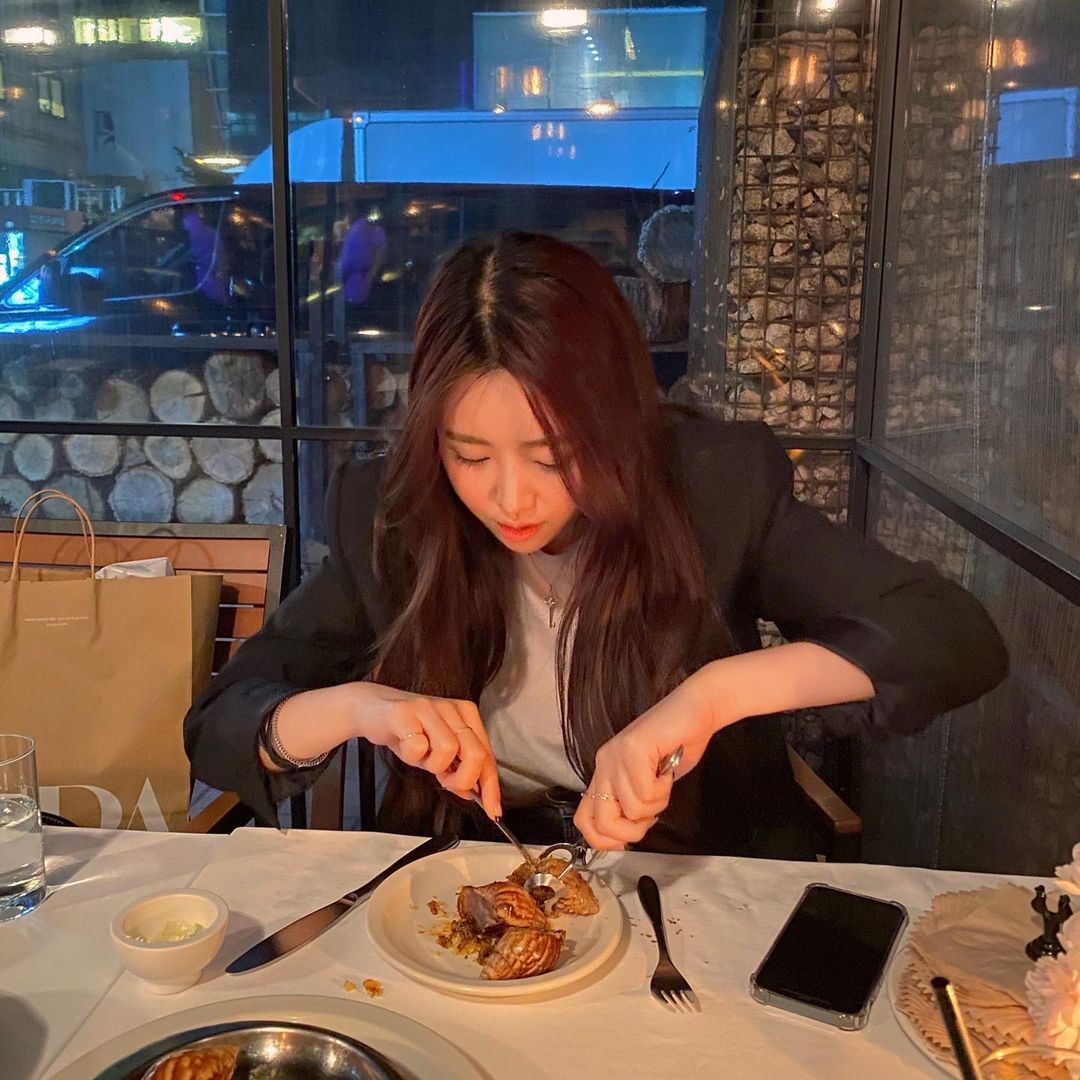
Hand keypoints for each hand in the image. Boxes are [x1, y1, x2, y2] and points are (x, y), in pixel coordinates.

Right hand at [352, 684, 501, 818]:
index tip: (492, 810)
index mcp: (466, 715)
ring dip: (433, 765)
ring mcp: (429, 707)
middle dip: (463, 780)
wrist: (371, 710)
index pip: (487, 754)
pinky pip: (418, 746)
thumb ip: (457, 768)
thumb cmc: (407, 732)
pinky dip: (412, 756)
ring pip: (448, 750)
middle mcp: (452, 708)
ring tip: (422, 758)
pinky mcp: (406, 712)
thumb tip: (473, 793)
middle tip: (446, 782)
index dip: (491, 786)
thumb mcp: (436, 752)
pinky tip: (406, 747)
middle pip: (475, 753)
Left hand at [574, 675, 717, 850]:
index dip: (604, 840)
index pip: (584, 819)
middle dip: (632, 831)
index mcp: (604, 772)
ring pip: (632, 809)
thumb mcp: (648, 784)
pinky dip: (664, 788)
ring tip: (664, 780)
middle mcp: (604, 763)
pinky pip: (646, 792)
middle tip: (653, 814)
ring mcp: (615, 755)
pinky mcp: (632, 748)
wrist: (696, 711)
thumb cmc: (678, 746)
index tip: (629, 840)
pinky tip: (667, 770)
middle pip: (602, 821)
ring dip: (657, 804)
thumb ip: (632, 805)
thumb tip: (625, 838)